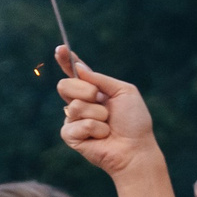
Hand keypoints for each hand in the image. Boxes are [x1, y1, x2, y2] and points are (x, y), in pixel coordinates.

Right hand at [54, 49, 163, 181]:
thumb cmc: (134, 121)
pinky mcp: (70, 136)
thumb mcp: (124, 92)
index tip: (60, 48)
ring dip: (97, 114)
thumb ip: (100, 79)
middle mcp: (80, 102)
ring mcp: (73, 119)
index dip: (65, 60)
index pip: (74, 73)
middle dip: (85, 91)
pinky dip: (94, 129)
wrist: (136, 148)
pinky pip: (74, 125)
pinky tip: (101, 137)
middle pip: (64, 85)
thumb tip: (78, 68)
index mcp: (93, 90)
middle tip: (100, 100)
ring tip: (107, 125)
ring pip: (73, 106)